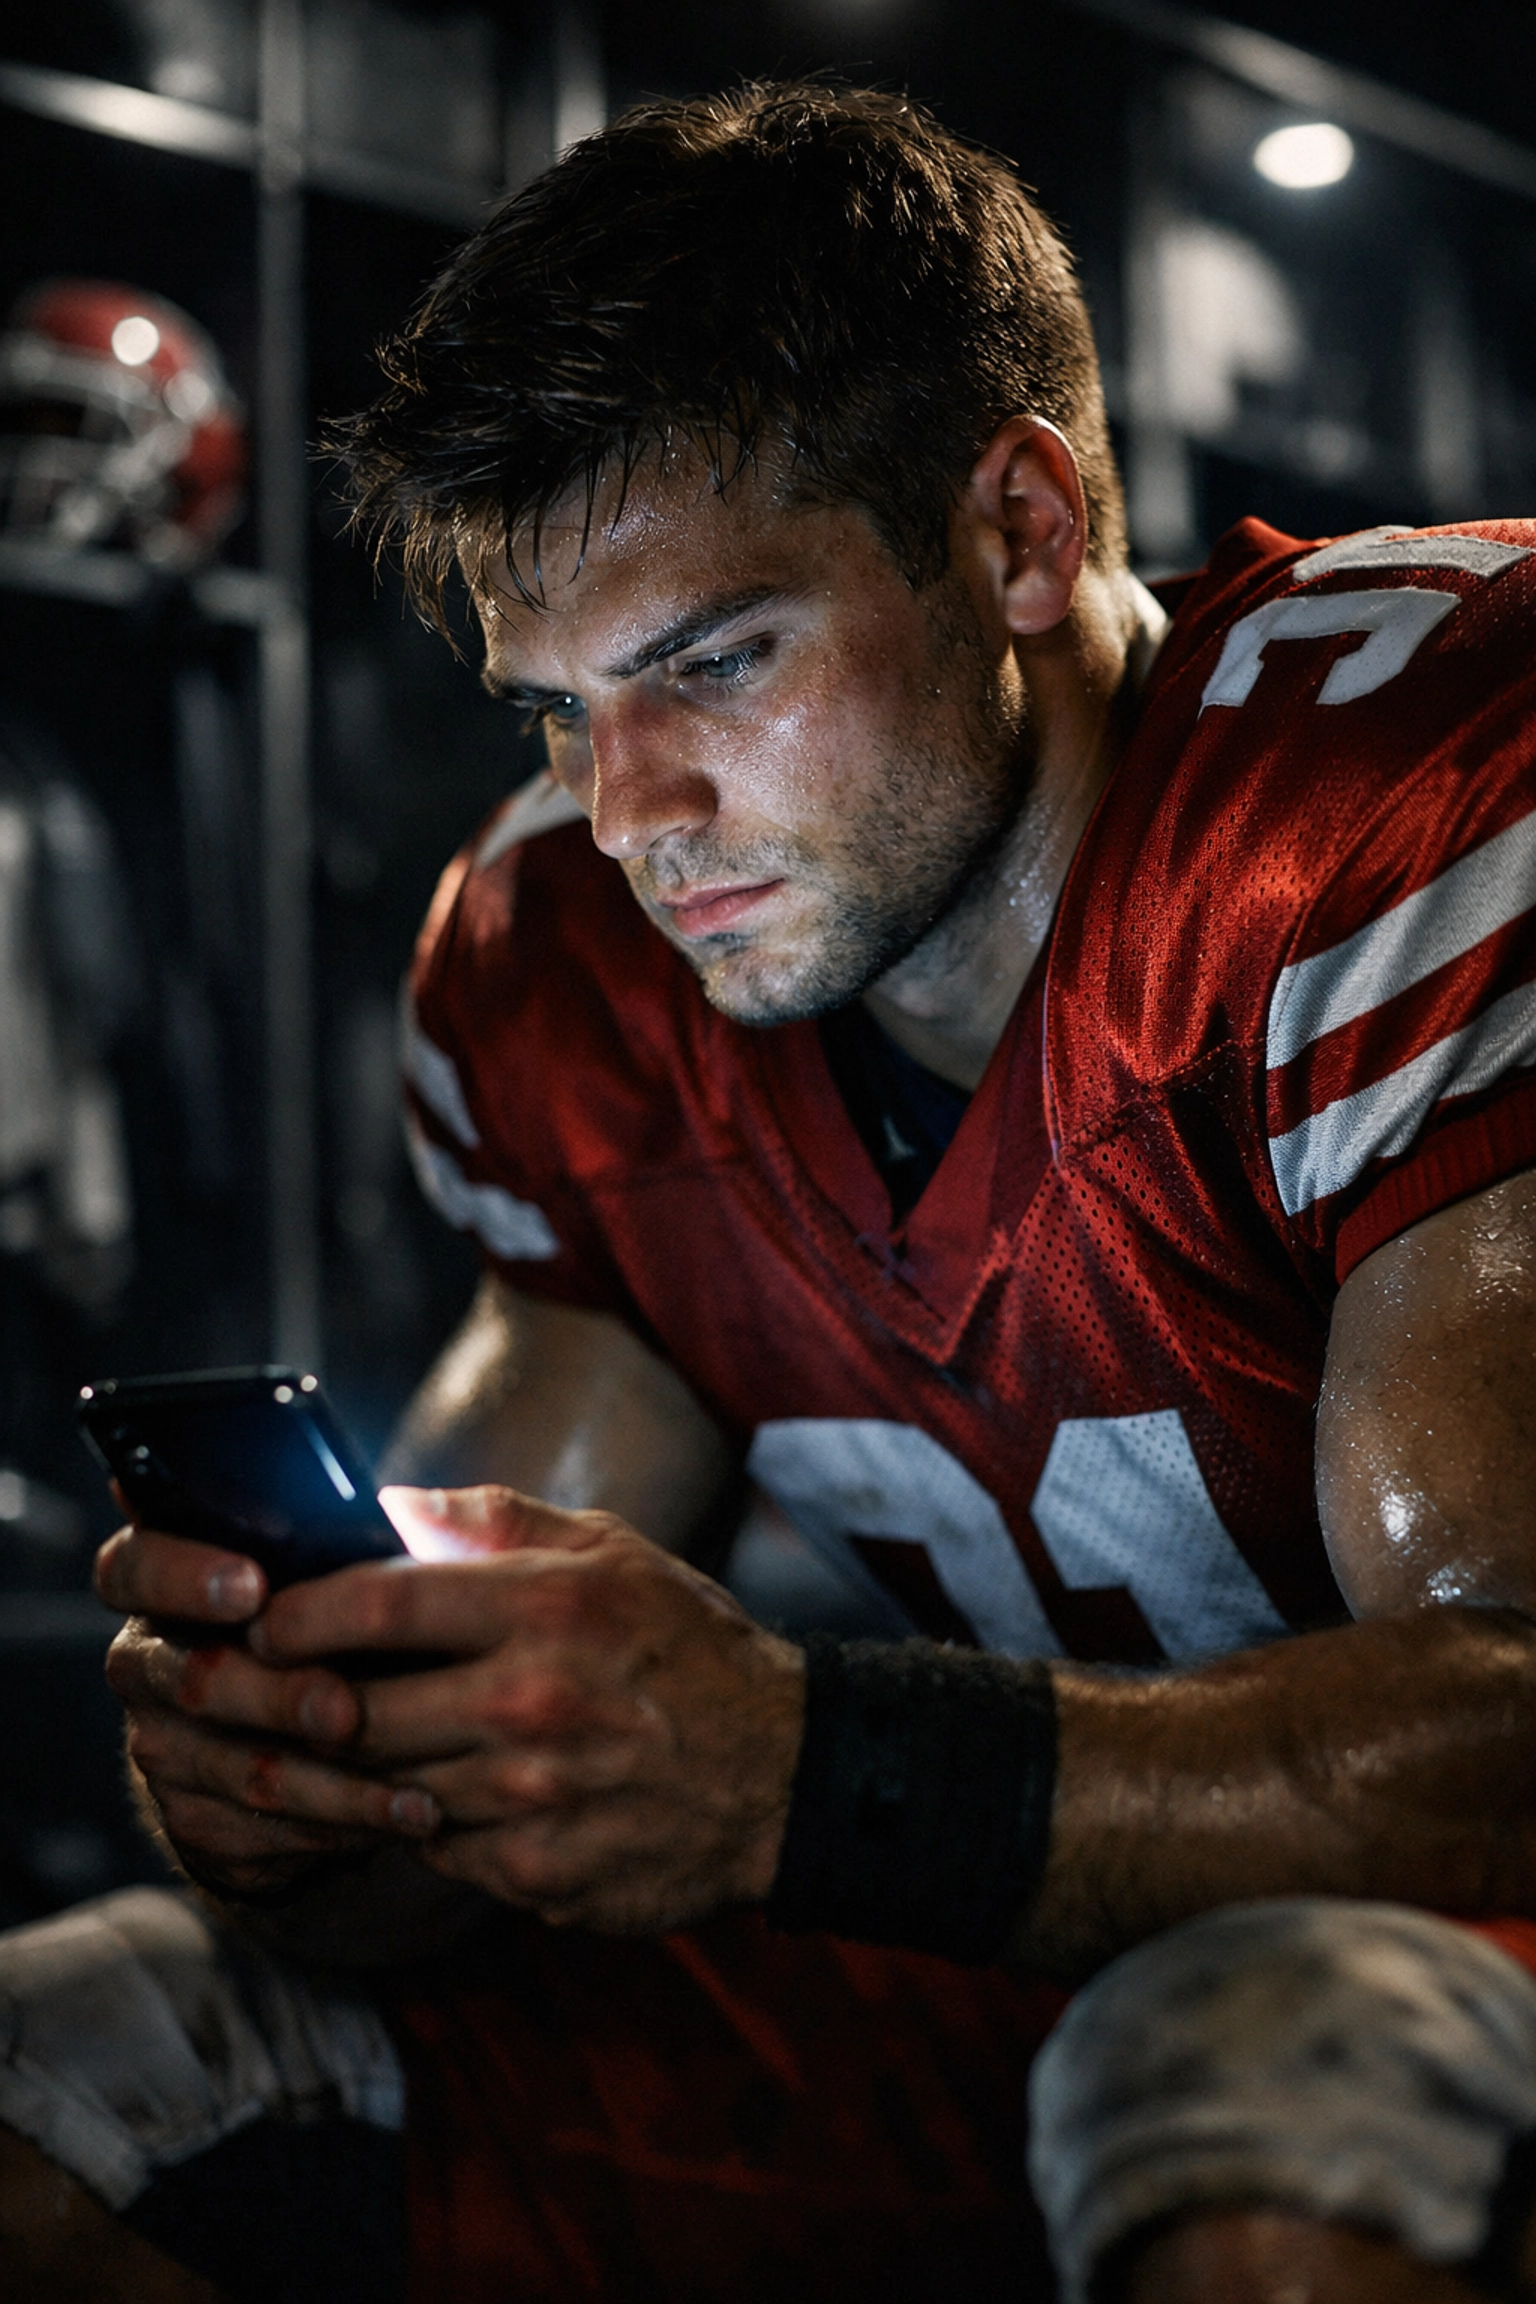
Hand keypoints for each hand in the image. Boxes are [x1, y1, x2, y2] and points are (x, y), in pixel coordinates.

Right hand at [95, 1525, 439, 1899]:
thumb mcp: (375, 1570)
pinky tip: (403, 1816)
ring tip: (411, 1787)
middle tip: (344, 1709)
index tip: (251, 1587)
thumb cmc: (364, 1621)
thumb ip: (388, 1535)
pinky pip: (263, 1830)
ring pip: (236, 1767)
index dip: (180, 1575)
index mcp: (174, 1580)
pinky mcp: (199, 1820)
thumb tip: (409, 1510)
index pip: (132, 1567)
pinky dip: (340, 1824)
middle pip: (191, 1678)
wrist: (347, 1730)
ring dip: (328, 1780)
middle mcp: (152, 1663)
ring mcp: (166, 1747)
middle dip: (276, 1695)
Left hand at [247, 1485, 806, 1933]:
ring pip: (388, 1790)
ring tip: (376, 1740)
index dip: (297, 1615)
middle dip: (308, 1705)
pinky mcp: (539, 1876)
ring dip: (369, 1769)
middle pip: (356, 1713)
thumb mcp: (612, 1550)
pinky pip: (442, 1851)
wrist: (786, 1772)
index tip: (262, 1622)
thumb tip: (391, 1503)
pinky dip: (437, 1823)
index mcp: (544, 1608)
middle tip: (286, 1694)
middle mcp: (529, 1706)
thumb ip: (495, 1523)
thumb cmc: (688, 1646)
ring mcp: (531, 1802)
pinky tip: (462, 1794)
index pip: (377, 1604)